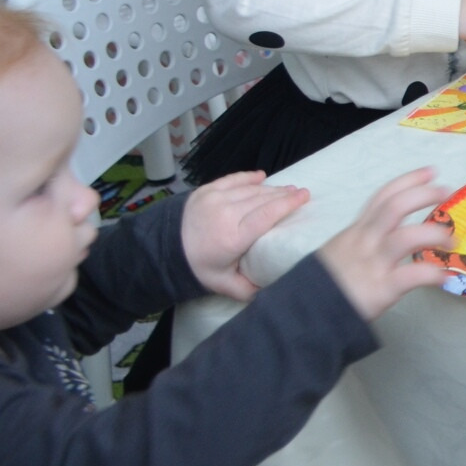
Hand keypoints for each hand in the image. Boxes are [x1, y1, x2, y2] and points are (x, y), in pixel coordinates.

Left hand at [181, 172, 309, 300]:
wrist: (160, 252)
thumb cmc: (196, 268)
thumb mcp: (222, 285)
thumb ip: (249, 289)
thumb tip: (274, 289)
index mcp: (233, 237)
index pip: (268, 215)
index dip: (288, 204)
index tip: (305, 196)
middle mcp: (225, 214)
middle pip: (262, 199)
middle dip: (283, 195)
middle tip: (299, 193)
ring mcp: (214, 199)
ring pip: (250, 189)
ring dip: (270, 188)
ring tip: (284, 189)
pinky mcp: (204, 191)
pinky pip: (232, 179)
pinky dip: (248, 177)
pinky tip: (261, 177)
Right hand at [316, 169, 452, 322]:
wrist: (303, 316)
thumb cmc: (324, 286)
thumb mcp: (338, 253)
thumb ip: (361, 242)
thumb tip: (387, 237)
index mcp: (356, 232)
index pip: (383, 197)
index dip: (409, 181)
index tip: (431, 172)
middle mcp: (365, 241)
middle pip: (395, 207)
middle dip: (423, 195)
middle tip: (446, 191)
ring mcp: (372, 264)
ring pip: (406, 236)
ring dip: (435, 234)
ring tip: (452, 241)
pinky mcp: (380, 289)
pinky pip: (411, 275)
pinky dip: (431, 273)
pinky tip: (443, 276)